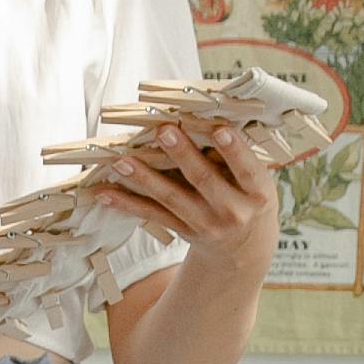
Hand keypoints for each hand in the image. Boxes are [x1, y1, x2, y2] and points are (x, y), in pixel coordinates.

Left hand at [93, 115, 279, 282]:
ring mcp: (206, 225)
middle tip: (164, 132)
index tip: (220, 130)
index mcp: (257, 194)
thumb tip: (208, 115)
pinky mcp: (183, 231)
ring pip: (171, 198)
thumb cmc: (249, 199)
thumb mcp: (258, 182)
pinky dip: (127, 203)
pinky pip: (152, 215)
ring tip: (121, 160)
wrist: (244, 248)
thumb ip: (239, 158)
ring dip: (144, 178)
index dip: (235, 151)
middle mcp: (233, 212)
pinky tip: (106, 193)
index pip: (247, 170)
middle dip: (182, 155)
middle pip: (204, 180)